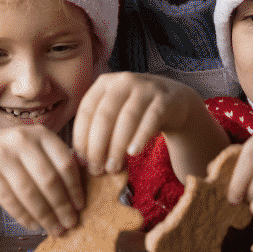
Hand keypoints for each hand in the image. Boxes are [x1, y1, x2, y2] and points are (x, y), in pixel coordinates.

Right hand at [0, 125, 83, 236]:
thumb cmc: (8, 156)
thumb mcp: (31, 149)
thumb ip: (52, 163)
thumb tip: (78, 198)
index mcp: (40, 133)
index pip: (65, 162)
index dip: (75, 187)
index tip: (81, 206)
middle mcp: (22, 140)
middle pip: (50, 179)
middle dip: (62, 206)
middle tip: (71, 223)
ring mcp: (2, 156)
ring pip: (31, 193)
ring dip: (46, 216)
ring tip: (55, 230)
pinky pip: (11, 201)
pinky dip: (25, 217)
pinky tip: (34, 226)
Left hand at [73, 72, 204, 175]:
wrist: (174, 101)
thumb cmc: (135, 111)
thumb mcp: (114, 112)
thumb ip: (96, 128)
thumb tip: (79, 158)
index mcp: (104, 83)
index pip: (86, 110)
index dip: (81, 137)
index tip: (81, 161)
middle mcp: (123, 81)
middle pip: (105, 116)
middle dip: (97, 146)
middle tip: (96, 170)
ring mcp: (146, 88)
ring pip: (127, 119)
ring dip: (117, 147)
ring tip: (112, 168)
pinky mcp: (164, 99)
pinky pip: (151, 119)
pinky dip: (140, 137)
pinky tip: (133, 153)